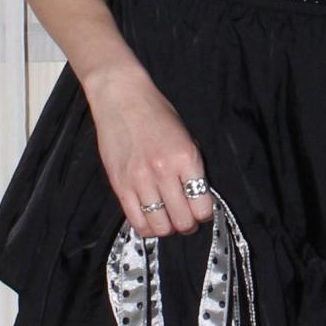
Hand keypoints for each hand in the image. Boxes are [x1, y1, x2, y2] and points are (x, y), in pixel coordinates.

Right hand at [84, 62, 214, 239]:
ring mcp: (140, 180)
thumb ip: (192, 166)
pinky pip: (136, 220)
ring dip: (167, 228)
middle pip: (182, 221)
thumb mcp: (186, 135)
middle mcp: (164, 171)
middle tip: (187, 219)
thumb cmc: (155, 112)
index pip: (202, 205)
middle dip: (188, 225)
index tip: (202, 212)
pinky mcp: (120, 185)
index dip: (205, 214)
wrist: (121, 97)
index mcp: (186, 157)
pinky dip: (147, 226)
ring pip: (159, 226)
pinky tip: (151, 219)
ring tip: (168, 220)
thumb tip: (198, 195)